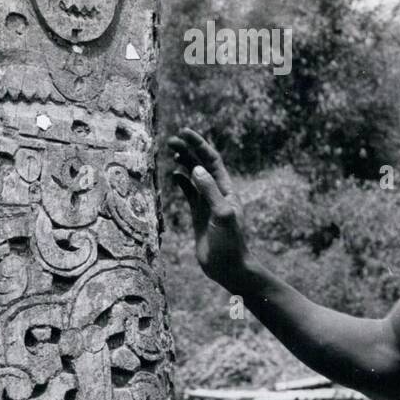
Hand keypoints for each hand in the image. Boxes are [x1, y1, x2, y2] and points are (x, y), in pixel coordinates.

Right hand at [167, 128, 248, 290]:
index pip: (211, 160)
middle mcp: (217, 192)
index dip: (199, 145)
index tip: (184, 132)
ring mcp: (207, 203)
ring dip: (184, 163)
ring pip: (194, 176)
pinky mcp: (198, 214)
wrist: (228, 267)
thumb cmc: (229, 243)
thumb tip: (196, 168)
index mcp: (226, 189)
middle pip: (201, 164)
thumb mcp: (221, 214)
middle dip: (188, 150)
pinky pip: (189, 193)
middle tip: (170, 140)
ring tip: (171, 151)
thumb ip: (209, 191)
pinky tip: (173, 175)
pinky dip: (181, 182)